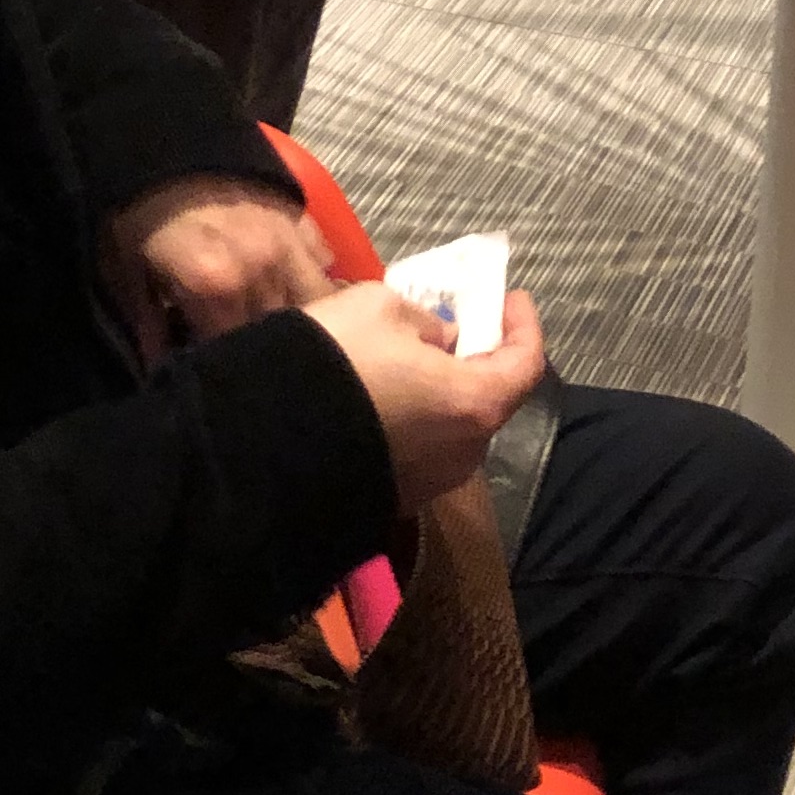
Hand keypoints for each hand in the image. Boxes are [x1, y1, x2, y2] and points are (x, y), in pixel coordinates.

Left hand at [104, 173, 334, 355]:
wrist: (156, 139)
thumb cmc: (133, 211)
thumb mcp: (125, 270)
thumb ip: (147, 327)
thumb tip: (159, 373)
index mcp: (217, 284)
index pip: (238, 351)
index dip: (227, 368)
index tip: (215, 374)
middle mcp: (263, 267)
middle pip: (286, 333)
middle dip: (270, 351)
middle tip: (251, 358)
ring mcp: (288, 241)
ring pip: (317, 304)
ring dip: (306, 323)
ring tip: (289, 338)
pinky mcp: (300, 219)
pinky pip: (324, 262)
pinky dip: (317, 282)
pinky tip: (302, 296)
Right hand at [302, 281, 547, 510]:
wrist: (268, 444)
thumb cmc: (337, 363)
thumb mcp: (381, 308)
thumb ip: (426, 321)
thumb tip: (441, 339)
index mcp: (475, 403)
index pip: (526, 363)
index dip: (524, 325)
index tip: (511, 298)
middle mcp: (465, 452)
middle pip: (489, 398)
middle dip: (479, 358)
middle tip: (458, 325)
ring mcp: (430, 482)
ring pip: (452, 426)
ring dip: (444, 392)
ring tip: (414, 360)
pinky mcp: (394, 496)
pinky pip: (419, 449)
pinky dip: (417, 419)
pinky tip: (384, 398)